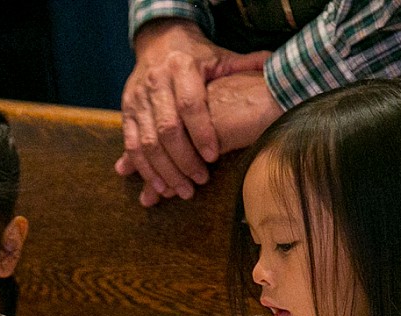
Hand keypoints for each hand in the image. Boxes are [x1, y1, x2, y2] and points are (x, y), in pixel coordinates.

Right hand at [117, 19, 267, 204]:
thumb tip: (274, 67)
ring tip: (181, 190)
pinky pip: (132, 145)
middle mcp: (156, 81)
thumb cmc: (198, 56)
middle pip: (167, 129)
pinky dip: (143, 168)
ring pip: (147, 142)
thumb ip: (246, 66)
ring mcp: (138, 98)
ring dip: (163, 171)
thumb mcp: (222, 57)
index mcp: (181, 67)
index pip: (190, 105)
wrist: (160, 40)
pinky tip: (158, 186)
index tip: (213, 157)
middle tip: (199, 182)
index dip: (201, 133)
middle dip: (183, 160)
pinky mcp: (126, 111)